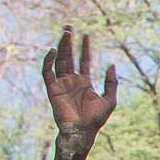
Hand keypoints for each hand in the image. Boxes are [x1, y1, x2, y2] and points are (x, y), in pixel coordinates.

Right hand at [39, 28, 116, 150]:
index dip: (85, 48)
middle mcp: (72, 80)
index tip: (87, 35)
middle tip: (69, 28)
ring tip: (64, 33)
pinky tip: (53, 50)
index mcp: (84, 82)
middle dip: (69, 42)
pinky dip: (49, 61)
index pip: (84, 60)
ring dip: (61, 47)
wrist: (83, 132)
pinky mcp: (52, 89)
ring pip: (59, 61)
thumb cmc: (96, 119)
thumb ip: (111, 82)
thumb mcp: (110, 99)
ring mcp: (62, 84)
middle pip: (69, 57)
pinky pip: (48, 72)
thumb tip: (111, 65)